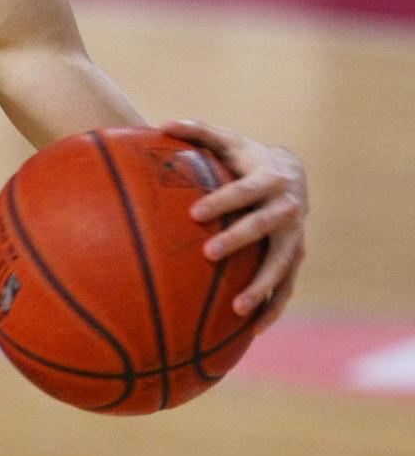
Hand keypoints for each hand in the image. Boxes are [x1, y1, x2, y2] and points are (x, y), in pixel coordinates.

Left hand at [164, 118, 306, 330]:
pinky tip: (251, 332)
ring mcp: (294, 236)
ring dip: (261, 286)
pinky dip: (272, 308)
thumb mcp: (226, 140)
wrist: (292, 172)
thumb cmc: (245, 157)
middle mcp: (286, 208)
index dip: (223, 201)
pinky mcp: (294, 257)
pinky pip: (286, 287)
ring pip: (281, 264)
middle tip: (209, 253)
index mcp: (268, 180)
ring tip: (237, 309)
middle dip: (239, 240)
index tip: (195, 213)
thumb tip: (161, 123)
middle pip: (263, 226)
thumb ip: (197, 131)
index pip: (244, 191)